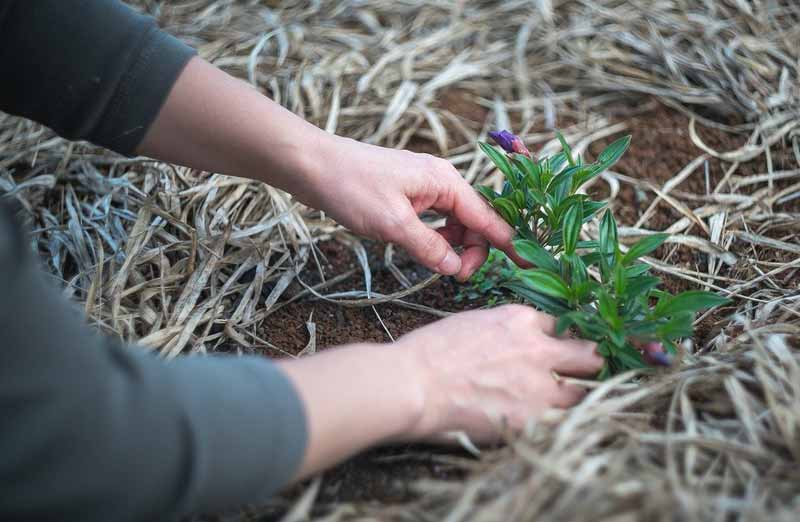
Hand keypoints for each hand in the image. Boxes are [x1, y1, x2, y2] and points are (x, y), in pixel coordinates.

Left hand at [302, 135, 517, 280]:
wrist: (314, 165)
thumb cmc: (352, 187)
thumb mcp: (393, 224)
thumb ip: (429, 248)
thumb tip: (456, 269)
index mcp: (446, 182)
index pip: (487, 217)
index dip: (508, 244)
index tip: (528, 266)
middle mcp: (442, 181)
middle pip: (474, 221)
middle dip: (472, 250)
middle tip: (455, 276)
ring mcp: (425, 187)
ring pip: (454, 222)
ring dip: (453, 245)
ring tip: (439, 265)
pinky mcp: (409, 194)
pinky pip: (435, 219)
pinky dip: (436, 237)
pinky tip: (425, 250)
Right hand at [396, 304, 602, 441]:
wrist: (413, 384)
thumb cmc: (429, 353)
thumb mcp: (473, 324)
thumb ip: (505, 332)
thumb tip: (516, 346)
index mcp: (520, 320)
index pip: (561, 326)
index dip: (558, 341)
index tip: (557, 352)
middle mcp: (538, 348)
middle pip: (588, 354)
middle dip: (586, 364)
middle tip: (578, 375)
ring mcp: (540, 386)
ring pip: (583, 392)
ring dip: (573, 398)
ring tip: (557, 406)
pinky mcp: (534, 419)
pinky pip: (562, 423)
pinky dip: (555, 425)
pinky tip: (542, 426)